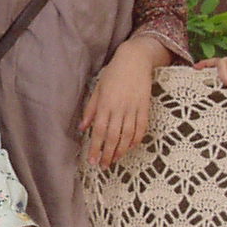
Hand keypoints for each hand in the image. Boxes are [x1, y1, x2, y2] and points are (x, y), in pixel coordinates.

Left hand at [78, 42, 156, 166]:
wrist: (135, 60)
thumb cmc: (113, 73)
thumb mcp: (97, 89)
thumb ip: (90, 109)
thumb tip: (82, 128)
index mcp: (105, 104)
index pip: (98, 131)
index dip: (95, 148)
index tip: (92, 160)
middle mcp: (119, 108)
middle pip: (112, 137)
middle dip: (107, 154)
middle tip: (103, 165)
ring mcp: (134, 108)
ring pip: (127, 135)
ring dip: (121, 150)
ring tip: (114, 160)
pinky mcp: (145, 108)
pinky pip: (141, 128)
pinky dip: (135, 140)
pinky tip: (129, 148)